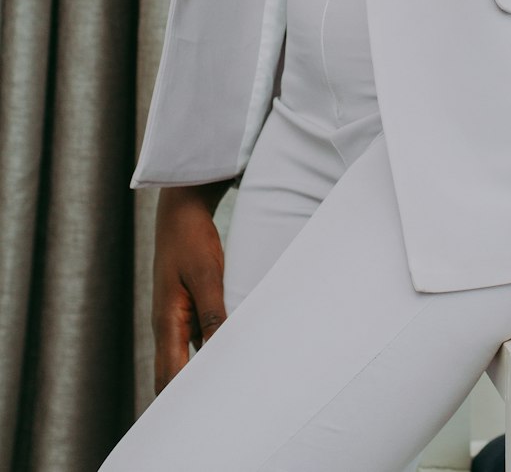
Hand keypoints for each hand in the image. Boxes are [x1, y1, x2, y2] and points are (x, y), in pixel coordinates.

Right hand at [151, 179, 232, 393]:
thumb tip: (220, 350)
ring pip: (184, 358)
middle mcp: (166, 325)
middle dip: (189, 396)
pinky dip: (208, 351)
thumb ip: (213, 312)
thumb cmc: (192, 238)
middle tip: (218, 411)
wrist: (181, 210)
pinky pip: (194, 339)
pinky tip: (230, 353)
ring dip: (201, 373)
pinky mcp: (184, 307)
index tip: (204, 415)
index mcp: (166, 321)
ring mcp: (173, 317)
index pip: (170, 376)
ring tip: (228, 389)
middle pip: (172, 374)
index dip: (183, 401)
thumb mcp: (207, 272)